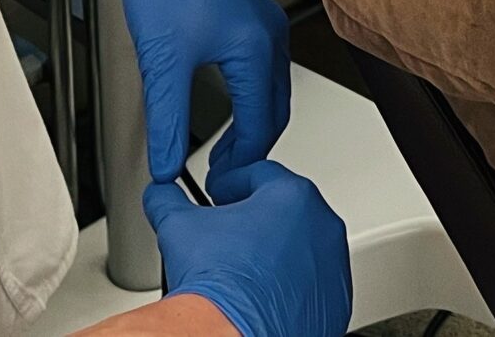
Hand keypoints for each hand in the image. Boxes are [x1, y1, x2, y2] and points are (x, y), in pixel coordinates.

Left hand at [110, 0, 292, 181]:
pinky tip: (233, 102)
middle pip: (276, 110)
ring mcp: (266, 20)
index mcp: (255, 47)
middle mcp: (270, 32)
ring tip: (229, 144)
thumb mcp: (162, 64)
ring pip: (275, 88)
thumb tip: (167, 163)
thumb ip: (168, 122)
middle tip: (225, 170)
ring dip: (256, 120)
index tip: (218, 180)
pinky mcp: (255, 12)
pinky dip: (255, 93)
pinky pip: (268, 65)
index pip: (259, 125)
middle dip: (252, 146)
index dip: (239, 162)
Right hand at [146, 162, 351, 336]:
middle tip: (227, 233)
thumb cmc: (218, 284)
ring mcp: (333, 269)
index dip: (231, 184)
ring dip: (275, 253)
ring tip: (242, 269)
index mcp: (292, 197)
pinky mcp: (334, 304)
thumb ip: (167, 199)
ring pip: (301, 248)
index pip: (259, 174)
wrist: (230, 335)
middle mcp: (323, 229)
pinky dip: (289, 286)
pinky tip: (261, 295)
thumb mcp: (179, 227)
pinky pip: (311, 285)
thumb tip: (160, 194)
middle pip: (284, 211)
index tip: (217, 195)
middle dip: (255, 219)